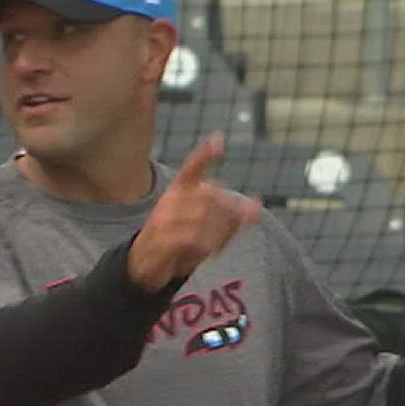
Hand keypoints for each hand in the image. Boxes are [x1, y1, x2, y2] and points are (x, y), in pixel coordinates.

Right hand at [127, 132, 262, 290]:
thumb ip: (232, 216)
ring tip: (218, 244)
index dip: (205, 155)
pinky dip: (207, 245)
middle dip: (229, 211)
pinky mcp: (162, 240)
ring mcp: (163, 219)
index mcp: (179, 190)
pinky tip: (210, 251)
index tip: (219, 140)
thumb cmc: (179, 240)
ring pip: (202, 217)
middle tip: (236, 225)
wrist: (146, 264)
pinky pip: (192, 238)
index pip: (192, 168)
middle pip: (208, 195)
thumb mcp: (207, 227)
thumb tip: (258, 206)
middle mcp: (170, 200)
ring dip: (219, 232)